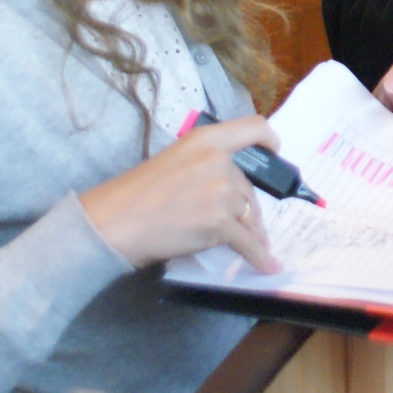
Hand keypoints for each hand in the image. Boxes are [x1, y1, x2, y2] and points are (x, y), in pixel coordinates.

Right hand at [79, 117, 282, 272]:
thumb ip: (205, 165)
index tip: (276, 151)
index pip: (253, 127)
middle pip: (248, 186)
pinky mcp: (219, 222)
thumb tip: (230, 188)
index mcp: (206, 139)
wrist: (115, 222)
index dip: (270, 140)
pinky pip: (247, 242)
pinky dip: (260, 256)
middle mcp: (218, 161)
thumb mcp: (173, 161)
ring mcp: (220, 191)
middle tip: (243, 225)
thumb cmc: (136, 194)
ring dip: (251, 232)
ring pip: (249, 215)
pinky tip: (269, 265)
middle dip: (247, 208)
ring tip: (253, 245)